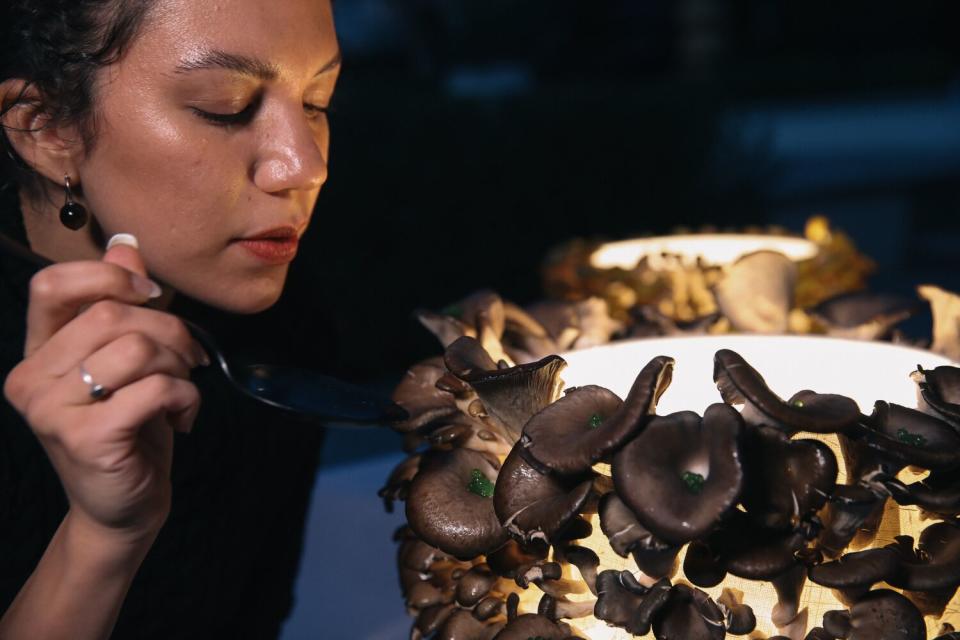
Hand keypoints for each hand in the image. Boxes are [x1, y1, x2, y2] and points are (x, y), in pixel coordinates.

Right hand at [3, 240, 204, 541]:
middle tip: (189, 360)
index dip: (108, 278)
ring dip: (179, 365)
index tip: (151, 296)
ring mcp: (52, 411)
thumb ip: (120, 303)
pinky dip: (185, 396)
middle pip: (110, 314)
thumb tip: (125, 244)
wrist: (123, 506)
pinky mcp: (87, 438)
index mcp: (37, 353)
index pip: (51, 285)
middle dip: (170, 331)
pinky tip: (182, 417)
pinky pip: (154, 389)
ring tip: (182, 390)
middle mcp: (31, 379)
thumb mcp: (125, 362)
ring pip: (135, 348)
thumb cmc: (129, 428)